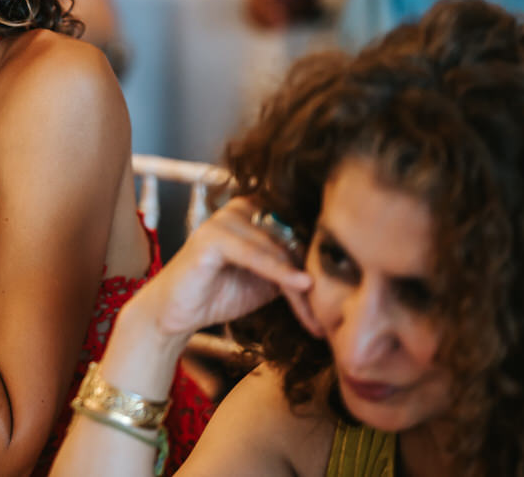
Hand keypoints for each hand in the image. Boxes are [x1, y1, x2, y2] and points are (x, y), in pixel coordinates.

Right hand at [134, 198, 322, 342]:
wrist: (178, 313)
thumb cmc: (221, 293)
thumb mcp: (268, 280)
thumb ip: (293, 268)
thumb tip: (338, 274)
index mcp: (255, 210)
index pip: (299, 229)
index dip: (321, 259)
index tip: (345, 291)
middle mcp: (240, 207)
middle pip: (292, 240)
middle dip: (313, 277)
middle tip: (330, 315)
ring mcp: (223, 219)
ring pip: (278, 249)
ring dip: (301, 285)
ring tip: (317, 316)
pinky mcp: (211, 237)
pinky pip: (255, 255)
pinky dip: (280, 271)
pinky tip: (301, 285)